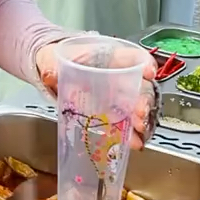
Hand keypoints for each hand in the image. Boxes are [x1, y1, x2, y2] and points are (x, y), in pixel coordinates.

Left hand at [35, 40, 158, 149]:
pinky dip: (131, 134)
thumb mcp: (55, 59)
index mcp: (109, 58)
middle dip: (144, 100)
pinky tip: (133, 143)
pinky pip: (127, 123)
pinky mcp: (113, 113)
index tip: (149, 72)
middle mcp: (120, 77)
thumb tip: (50, 74)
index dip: (144, 62)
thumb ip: (52, 67)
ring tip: (139, 130)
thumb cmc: (62, 60)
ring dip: (141, 119)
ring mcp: (119, 96)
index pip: (133, 56)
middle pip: (140, 86)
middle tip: (141, 113)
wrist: (56, 70)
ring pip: (137, 107)